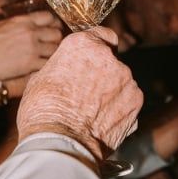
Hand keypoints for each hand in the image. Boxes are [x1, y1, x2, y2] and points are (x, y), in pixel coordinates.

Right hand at [0, 12, 62, 81]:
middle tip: (53, 44)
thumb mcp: (2, 24)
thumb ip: (18, 24)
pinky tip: (43, 66)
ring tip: (49, 56)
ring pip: (55, 49)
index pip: (49, 17)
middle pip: (56, 33)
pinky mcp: (30, 64)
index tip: (54, 28)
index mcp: (23, 20)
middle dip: (56, 39)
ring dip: (53, 53)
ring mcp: (33, 48)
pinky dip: (47, 65)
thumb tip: (25, 25)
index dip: (54, 23)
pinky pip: (48, 63)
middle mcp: (31, 32)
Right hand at [16, 27, 142, 161]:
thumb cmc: (42, 112)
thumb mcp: (40, 79)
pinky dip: (120, 110)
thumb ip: (62, 67)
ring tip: (92, 113)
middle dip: (103, 74)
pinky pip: (129, 101)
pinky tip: (103, 123)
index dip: (98, 47)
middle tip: (86, 93)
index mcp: (83, 45)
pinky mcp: (136, 102)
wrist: (61, 144)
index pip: (101, 34)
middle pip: (112, 61)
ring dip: (112, 93)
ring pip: (122, 82)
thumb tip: (65, 71)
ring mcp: (126, 80)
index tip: (93, 58)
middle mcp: (109, 57)